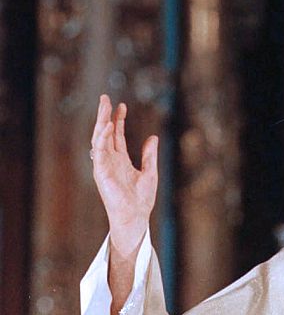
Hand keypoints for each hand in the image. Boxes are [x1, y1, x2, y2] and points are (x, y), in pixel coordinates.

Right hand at [91, 94, 158, 257]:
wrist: (136, 216)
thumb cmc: (141, 199)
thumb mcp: (150, 171)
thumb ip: (149, 154)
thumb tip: (152, 137)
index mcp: (120, 160)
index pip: (116, 136)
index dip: (118, 120)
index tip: (121, 105)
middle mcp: (110, 161)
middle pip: (105, 133)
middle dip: (104, 115)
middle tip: (105, 98)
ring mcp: (104, 165)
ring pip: (99, 139)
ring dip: (101, 122)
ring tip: (104, 106)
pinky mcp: (101, 172)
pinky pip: (99, 151)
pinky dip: (103, 138)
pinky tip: (107, 125)